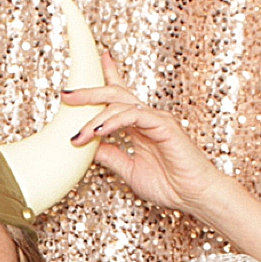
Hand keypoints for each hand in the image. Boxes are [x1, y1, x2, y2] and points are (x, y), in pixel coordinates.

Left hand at [63, 50, 234, 218]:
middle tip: (66, 94)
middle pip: (114, 95)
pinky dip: (114, 121)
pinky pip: (134, 115)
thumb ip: (110, 156)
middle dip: (89, 93)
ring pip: (120, 104)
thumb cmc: (170, 185)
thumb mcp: (128, 170)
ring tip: (79, 134)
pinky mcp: (164, 125)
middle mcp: (147, 118)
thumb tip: (88, 146)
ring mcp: (156, 119)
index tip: (93, 65)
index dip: (107, 77)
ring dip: (95, 119)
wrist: (194, 196)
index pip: (119, 98)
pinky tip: (100, 130)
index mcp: (139, 126)